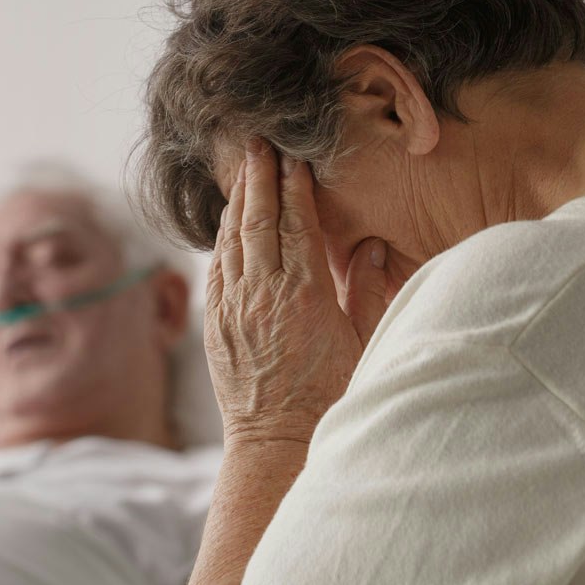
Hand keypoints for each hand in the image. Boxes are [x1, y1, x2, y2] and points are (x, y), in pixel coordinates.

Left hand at [207, 139, 387, 447]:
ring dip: (237, 201)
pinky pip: (216, 268)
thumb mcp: (362, 343)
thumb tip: (369, 244)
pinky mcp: (215, 323)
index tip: (294, 158)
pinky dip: (221, 238)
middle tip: (257, 144)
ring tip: (243, 170)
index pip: (297, 223)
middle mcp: (263, 294)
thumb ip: (365, 289)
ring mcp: (234, 307)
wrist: (276, 440)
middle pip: (258, 220)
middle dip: (258, 177)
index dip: (294, 186)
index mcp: (305, 294)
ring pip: (231, 239)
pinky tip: (227, 221)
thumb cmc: (328, 395)